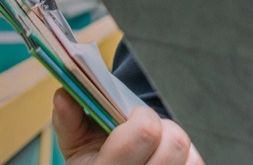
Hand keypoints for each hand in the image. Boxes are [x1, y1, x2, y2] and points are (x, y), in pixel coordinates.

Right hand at [53, 92, 203, 164]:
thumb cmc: (95, 157)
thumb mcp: (76, 142)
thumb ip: (70, 119)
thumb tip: (64, 95)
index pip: (144, 132)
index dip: (143, 117)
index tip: (134, 116)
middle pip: (174, 143)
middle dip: (163, 127)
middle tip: (149, 128)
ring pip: (189, 156)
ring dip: (174, 143)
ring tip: (158, 144)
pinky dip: (188, 157)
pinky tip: (168, 158)